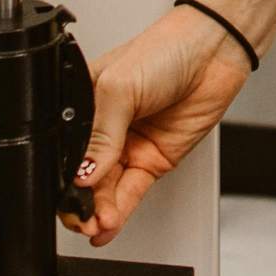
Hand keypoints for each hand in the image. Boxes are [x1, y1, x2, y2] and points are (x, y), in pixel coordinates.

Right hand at [68, 5, 254, 243]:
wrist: (213, 51)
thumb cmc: (165, 50)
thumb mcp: (119, 87)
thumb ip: (101, 134)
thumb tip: (84, 173)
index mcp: (83, 104)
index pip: (64, 149)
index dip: (62, 175)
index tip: (63, 197)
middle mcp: (104, 128)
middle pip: (83, 176)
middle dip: (79, 202)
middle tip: (80, 218)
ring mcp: (128, 146)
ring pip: (105, 190)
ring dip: (97, 212)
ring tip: (95, 225)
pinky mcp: (153, 160)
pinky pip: (130, 193)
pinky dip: (118, 212)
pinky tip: (107, 225)